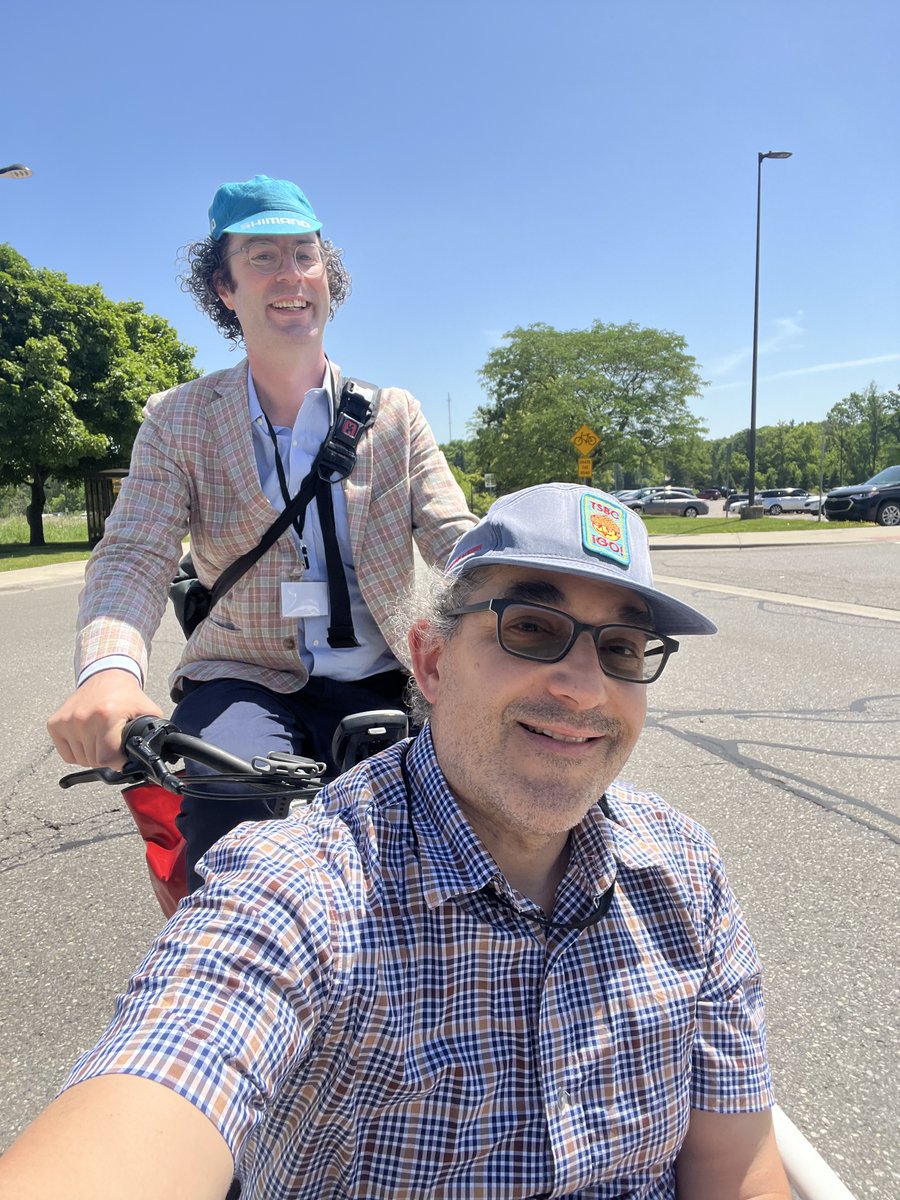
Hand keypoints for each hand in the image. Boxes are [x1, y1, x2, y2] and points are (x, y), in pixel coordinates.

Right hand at [48, 670, 163, 769]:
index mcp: (106, 715)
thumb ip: (155, 733)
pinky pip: (67, 755)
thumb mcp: (148, 711)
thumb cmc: (127, 696)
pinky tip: (88, 738)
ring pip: (81, 760)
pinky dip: (78, 752)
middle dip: (107, 758)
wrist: (105, 676)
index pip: (107, 758)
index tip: (123, 755)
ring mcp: (67, 721)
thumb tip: (165, 754)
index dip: (118, 761)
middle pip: (94, 761)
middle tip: (114, 743)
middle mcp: (83, 718)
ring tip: (101, 737)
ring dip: (92, 755)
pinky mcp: (55, 723)